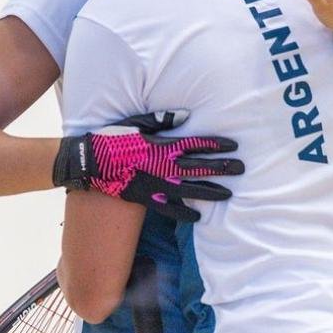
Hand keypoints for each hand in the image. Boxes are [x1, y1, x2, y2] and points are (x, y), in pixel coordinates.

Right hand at [53, 110, 243, 221]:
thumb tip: (185, 115)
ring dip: (211, 191)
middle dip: (222, 168)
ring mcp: (157, 185)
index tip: (233, 146)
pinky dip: (186, 213)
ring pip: (191, 190)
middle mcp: (163, 166)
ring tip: (229, 193)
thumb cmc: (113, 138)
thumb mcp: (136, 123)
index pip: (196, 144)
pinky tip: (200, 217)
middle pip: (200, 167)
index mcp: (162, 146)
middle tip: (242, 169)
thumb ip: (162, 120)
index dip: (217, 145)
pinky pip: (171, 209)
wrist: (90, 163)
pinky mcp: (147, 199)